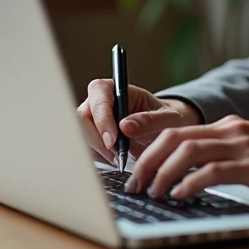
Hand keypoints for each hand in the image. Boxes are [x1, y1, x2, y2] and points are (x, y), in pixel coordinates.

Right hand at [77, 79, 200, 165]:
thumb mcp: (167, 119)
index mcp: (117, 88)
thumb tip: (125, 125)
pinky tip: (115, 160)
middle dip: (98, 140)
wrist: (163, 134)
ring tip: (120, 158)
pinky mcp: (91, 137)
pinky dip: (98, 158)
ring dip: (98, 151)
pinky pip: (85, 148)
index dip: (102, 117)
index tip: (113, 140)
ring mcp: (92, 119)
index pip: (99, 93)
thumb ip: (149, 121)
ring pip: (80, 135)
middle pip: (83, 117)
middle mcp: (99, 102)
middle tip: (117, 155)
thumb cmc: (165, 119)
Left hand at [124, 115, 248, 200]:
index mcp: (228, 125)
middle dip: (147, 160)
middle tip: (134, 183)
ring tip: (153, 191)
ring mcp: (242, 146)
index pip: (177, 127)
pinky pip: (212, 172)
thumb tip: (190, 172)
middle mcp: (231, 130)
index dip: (149, 139)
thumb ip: (225, 153)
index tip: (130, 153)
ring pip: (187, 152)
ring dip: (163, 173)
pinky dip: (190, 183)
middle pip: (175, 137)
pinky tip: (180, 195)